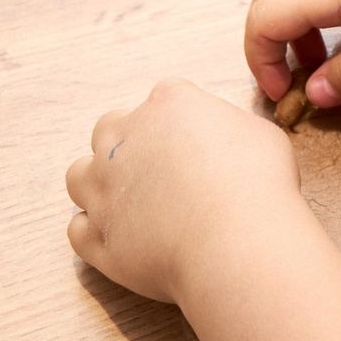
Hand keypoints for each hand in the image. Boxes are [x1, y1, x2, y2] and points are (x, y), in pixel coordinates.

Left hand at [66, 79, 303, 303]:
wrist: (236, 242)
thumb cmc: (258, 185)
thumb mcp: (261, 136)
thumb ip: (229, 128)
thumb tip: (221, 139)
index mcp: (169, 104)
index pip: (165, 98)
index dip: (183, 122)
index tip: (202, 144)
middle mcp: (124, 139)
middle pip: (110, 129)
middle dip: (130, 146)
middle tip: (166, 172)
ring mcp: (103, 189)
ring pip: (80, 176)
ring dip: (100, 185)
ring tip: (134, 204)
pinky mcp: (98, 237)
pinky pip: (79, 231)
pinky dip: (97, 233)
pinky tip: (124, 238)